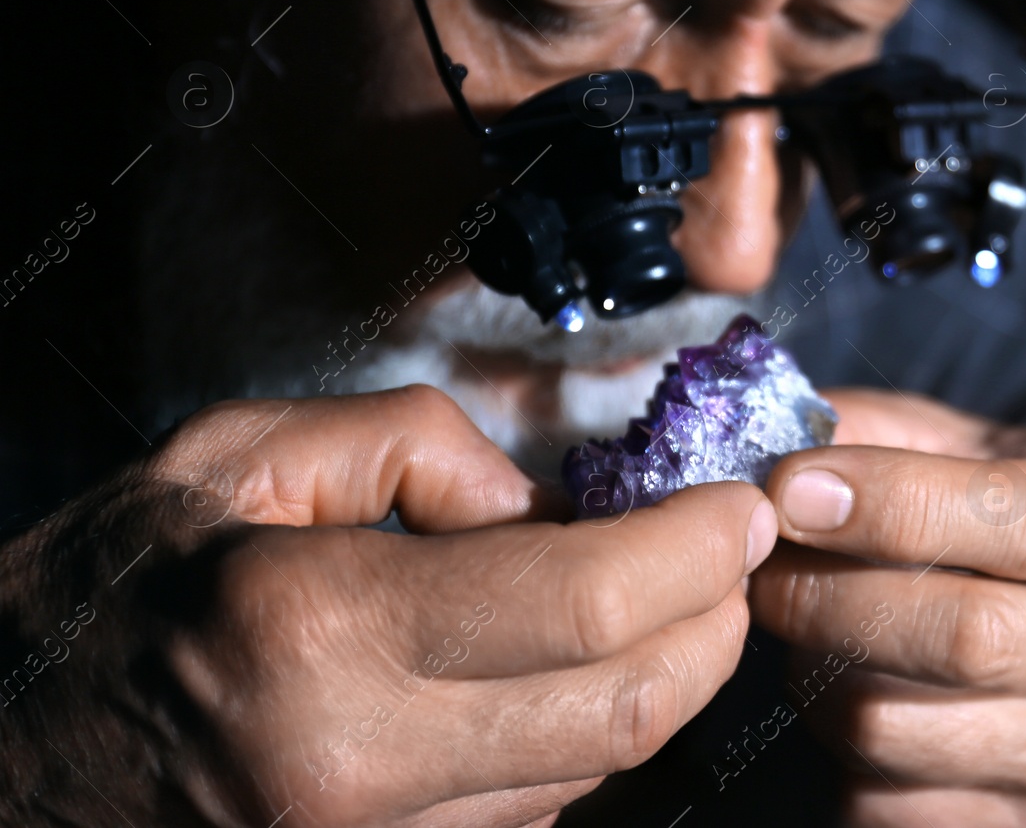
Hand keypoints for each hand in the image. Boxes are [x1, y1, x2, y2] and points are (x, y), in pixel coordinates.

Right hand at [0, 385, 777, 827]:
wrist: (12, 756)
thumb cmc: (117, 590)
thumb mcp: (238, 459)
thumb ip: (410, 449)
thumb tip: (546, 502)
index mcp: (322, 631)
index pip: (585, 603)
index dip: (695, 549)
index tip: (739, 505)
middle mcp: (360, 766)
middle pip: (628, 708)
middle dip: (715, 622)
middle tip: (734, 552)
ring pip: (599, 770)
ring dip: (664, 678)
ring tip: (664, 596)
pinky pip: (540, 814)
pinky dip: (589, 736)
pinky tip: (572, 671)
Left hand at [748, 389, 1025, 826]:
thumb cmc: (1018, 525)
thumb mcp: (977, 446)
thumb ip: (881, 429)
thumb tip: (771, 441)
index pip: (1011, 515)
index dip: (888, 500)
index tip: (791, 487)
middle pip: (963, 639)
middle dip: (830, 597)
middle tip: (762, 568)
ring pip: (899, 729)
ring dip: (817, 677)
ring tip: (809, 634)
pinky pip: (885, 806)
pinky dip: (835, 754)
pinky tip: (848, 697)